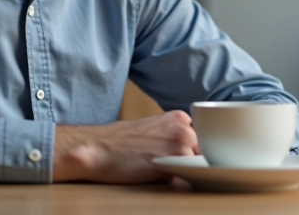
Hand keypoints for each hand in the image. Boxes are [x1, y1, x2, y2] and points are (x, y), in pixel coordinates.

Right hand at [53, 110, 197, 182]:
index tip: (176, 158)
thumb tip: (191, 154)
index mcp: (179, 118)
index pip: (200, 141)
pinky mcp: (173, 163)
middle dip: (189, 163)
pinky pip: (184, 178)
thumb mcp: (151, 129)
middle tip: (162, 165)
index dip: (189, 153)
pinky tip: (153, 175)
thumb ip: (172, 137)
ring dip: (181, 172)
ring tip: (155, 169)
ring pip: (195, 167)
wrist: (97, 148)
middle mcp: (184, 128)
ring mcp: (180, 145)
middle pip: (202, 154)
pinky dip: (173, 180)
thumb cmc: (119, 142)